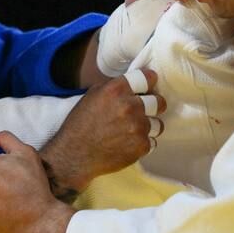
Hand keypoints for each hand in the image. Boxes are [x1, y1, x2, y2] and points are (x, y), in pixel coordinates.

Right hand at [40, 68, 165, 196]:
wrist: (74, 154)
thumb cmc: (80, 125)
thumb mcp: (91, 96)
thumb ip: (114, 87)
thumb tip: (132, 84)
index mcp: (116, 91)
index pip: (147, 77)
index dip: (150, 80)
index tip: (150, 83)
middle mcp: (129, 107)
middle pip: (159, 101)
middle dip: (154, 104)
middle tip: (145, 109)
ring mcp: (138, 127)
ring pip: (158, 123)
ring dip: (148, 126)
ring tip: (132, 130)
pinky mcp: (141, 146)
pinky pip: (152, 141)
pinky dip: (142, 142)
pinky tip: (127, 142)